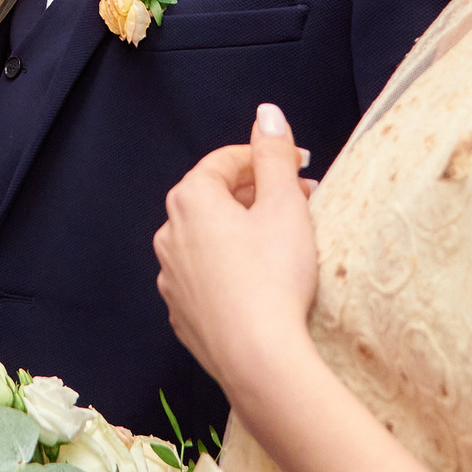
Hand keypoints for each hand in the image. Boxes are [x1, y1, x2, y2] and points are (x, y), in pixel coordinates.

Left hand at [153, 104, 319, 398]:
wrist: (258, 358)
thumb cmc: (274, 276)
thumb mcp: (284, 205)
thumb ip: (274, 154)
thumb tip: (267, 113)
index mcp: (191, 199)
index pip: (226, 161)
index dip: (267, 157)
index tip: (300, 166)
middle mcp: (170, 233)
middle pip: (216, 197)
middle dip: (258, 193)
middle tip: (301, 201)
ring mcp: (171, 276)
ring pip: (209, 237)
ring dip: (243, 230)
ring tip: (284, 241)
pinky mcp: (182, 312)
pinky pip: (207, 275)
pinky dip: (231, 267)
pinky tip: (262, 279)